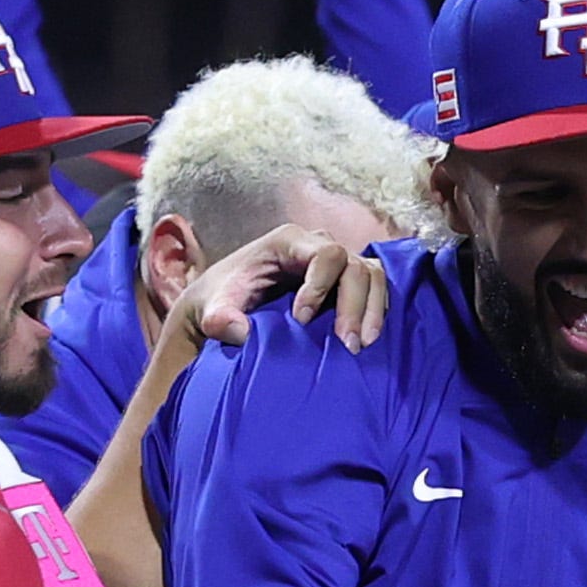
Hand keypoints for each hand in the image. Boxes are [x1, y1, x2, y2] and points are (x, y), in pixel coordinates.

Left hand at [169, 225, 390, 353]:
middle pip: (356, 266)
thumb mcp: (211, 310)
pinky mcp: (345, 280)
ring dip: (373, 311)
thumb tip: (241, 331)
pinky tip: (366, 339)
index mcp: (288, 241)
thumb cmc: (222, 300)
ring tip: (362, 344)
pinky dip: (375, 312)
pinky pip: (374, 288)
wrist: (226, 304)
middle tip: (348, 344)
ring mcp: (336, 262)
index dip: (321, 286)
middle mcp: (318, 245)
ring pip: (372, 275)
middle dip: (355, 306)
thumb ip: (219, 319)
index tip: (302, 321)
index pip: (326, 254)